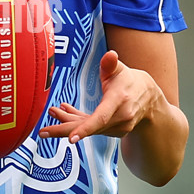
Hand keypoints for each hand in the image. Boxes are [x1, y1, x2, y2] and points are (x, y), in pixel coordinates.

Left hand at [38, 50, 158, 143]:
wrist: (150, 100)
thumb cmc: (132, 82)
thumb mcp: (121, 70)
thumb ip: (111, 64)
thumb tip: (110, 55)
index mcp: (119, 101)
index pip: (101, 118)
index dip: (85, 128)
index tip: (71, 138)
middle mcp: (120, 118)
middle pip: (89, 128)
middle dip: (64, 130)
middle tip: (43, 132)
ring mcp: (117, 127)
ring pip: (88, 127)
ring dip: (68, 121)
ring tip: (53, 111)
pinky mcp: (113, 131)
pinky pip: (92, 128)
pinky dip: (78, 122)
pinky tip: (64, 112)